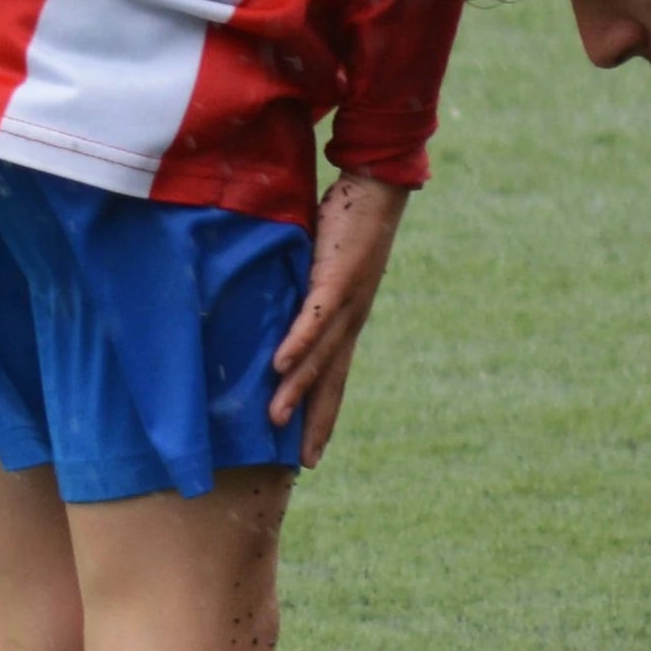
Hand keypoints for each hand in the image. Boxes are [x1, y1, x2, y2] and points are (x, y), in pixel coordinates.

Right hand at [265, 174, 407, 466]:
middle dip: (316, 420)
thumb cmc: (348, 221)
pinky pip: (313, 319)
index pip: (336, 377)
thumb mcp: (319, 266)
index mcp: (348, 320)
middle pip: (331, 380)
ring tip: (275, 419)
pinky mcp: (336, 281)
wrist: (377, 189)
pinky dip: (298, 343)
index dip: (324, 414)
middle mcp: (351, 320)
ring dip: (297, 389)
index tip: (313, 451)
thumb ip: (301, 290)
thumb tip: (272, 301)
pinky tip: (280, 365)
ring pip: (320, 356)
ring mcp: (345, 303)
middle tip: (305, 461)